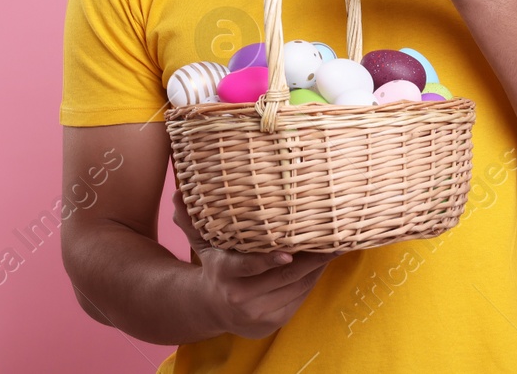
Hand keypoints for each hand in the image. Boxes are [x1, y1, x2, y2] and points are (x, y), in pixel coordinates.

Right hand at [173, 187, 343, 338]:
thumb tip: (179, 193)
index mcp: (224, 274)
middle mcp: (241, 296)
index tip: (288, 252)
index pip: (248, 267)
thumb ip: (192, 220)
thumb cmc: (213, 265)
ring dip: (319, 267)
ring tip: (337, 245)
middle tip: (335, 239)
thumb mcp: (202, 243)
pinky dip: (314, 279)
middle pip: (284, 276)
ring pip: (297, 286)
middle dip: (312, 258)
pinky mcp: (275, 322)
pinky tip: (324, 263)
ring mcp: (259, 313)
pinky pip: (301, 297)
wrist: (211, 309)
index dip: (268, 260)